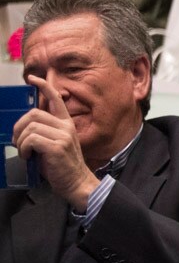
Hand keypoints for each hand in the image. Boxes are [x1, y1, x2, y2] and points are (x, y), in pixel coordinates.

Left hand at [14, 74, 98, 208]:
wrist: (77, 183)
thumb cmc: (62, 166)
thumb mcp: (55, 144)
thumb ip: (44, 132)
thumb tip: (23, 128)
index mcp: (66, 124)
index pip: (56, 99)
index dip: (44, 86)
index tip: (33, 79)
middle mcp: (66, 127)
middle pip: (33, 114)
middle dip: (19, 127)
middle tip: (18, 142)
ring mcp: (63, 136)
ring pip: (30, 127)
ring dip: (20, 141)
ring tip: (25, 153)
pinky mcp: (57, 146)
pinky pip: (30, 139)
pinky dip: (23, 148)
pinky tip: (28, 157)